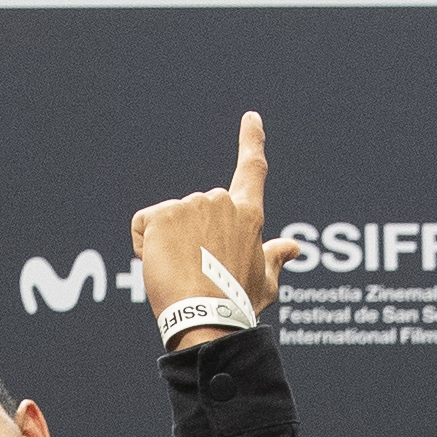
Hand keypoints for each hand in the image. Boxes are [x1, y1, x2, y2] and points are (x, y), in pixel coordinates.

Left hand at [128, 111, 301, 343]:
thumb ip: (275, 257)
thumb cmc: (237, 304)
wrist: (207, 318)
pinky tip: (159, 266)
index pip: (252, 170)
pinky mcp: (161, 215)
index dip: (251, 141)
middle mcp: (220, 202)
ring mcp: (190, 206)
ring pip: (168, 222)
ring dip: (167, 245)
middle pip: (196, 212)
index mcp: (248, 214)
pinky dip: (144, 246)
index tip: (251, 119)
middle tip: (198, 272)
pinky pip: (143, 227)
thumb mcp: (264, 281)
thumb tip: (294, 248)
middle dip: (190, 237)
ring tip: (182, 274)